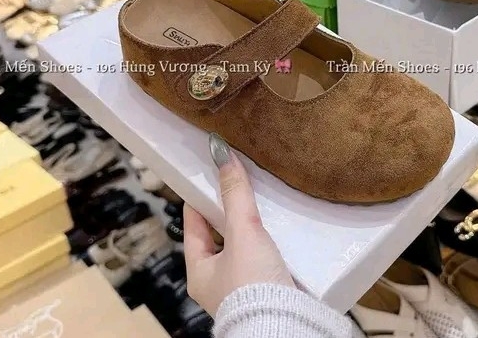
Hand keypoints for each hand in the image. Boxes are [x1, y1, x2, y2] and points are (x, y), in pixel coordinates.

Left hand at [184, 133, 295, 316]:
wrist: (283, 325)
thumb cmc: (251, 284)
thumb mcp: (242, 233)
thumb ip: (235, 196)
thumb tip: (223, 157)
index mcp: (199, 272)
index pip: (193, 226)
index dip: (200, 200)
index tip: (208, 178)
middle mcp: (216, 283)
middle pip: (220, 237)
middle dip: (230, 214)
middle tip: (241, 187)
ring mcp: (241, 289)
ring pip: (243, 249)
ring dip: (253, 231)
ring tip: (265, 206)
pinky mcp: (266, 292)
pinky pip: (264, 261)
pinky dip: (271, 245)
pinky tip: (284, 232)